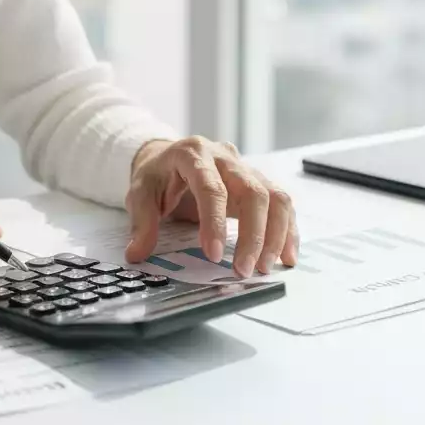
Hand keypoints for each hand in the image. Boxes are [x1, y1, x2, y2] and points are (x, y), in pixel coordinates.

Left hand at [124, 136, 298, 277]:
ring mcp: (245, 167)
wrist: (168, 157)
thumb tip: (137, 253)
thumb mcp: (140, 193)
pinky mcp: (258, 182)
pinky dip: (287, 230)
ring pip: (274, 196)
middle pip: (252, 191)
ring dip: (274, 235)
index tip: (214, 255)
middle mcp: (224, 156)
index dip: (213, 221)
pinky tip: (285, 256)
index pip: (210, 186)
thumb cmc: (156, 175)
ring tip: (264, 267)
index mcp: (193, 154)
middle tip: (244, 270)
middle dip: (252, 235)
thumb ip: (141, 222)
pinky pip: (282, 204)